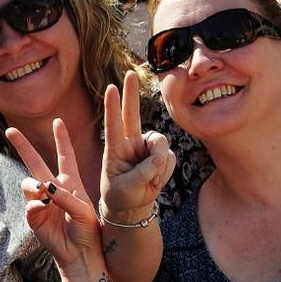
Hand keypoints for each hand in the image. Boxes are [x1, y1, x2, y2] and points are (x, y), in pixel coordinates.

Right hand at [5, 119, 102, 271]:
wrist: (81, 254)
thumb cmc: (88, 230)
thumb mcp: (83, 209)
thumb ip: (65, 196)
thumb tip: (43, 188)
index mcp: (71, 183)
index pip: (65, 156)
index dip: (61, 139)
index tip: (58, 121)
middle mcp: (54, 189)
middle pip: (35, 163)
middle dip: (23, 146)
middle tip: (11, 130)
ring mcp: (42, 203)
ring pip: (28, 183)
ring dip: (33, 184)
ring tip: (43, 192)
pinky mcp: (34, 218)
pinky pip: (29, 205)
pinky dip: (35, 204)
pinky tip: (43, 207)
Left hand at [100, 70, 174, 223]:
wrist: (133, 208)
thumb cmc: (121, 197)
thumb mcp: (125, 189)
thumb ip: (140, 174)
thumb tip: (158, 159)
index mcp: (114, 149)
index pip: (113, 124)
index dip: (112, 106)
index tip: (110, 87)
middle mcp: (131, 143)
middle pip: (133, 114)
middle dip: (132, 93)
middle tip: (131, 73)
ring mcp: (147, 148)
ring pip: (160, 143)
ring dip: (158, 164)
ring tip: (149, 181)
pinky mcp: (161, 155)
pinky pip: (169, 158)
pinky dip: (164, 173)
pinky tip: (155, 181)